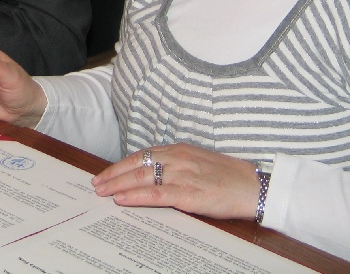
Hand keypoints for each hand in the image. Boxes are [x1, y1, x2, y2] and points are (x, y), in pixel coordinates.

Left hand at [91, 143, 260, 220]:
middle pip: (136, 165)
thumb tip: (154, 173)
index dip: (122, 164)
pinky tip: (122, 200)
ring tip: (102, 192)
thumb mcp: (199, 162)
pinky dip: (136, 196)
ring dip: (118, 185)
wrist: (253, 186)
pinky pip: (156, 194)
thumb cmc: (228, 177)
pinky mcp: (188, 194)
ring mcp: (182, 175)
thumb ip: (177, 164)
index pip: (142, 154)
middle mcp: (177, 159)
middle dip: (113, 174)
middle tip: (96, 183)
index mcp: (179, 150)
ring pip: (141, 178)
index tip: (107, 172)